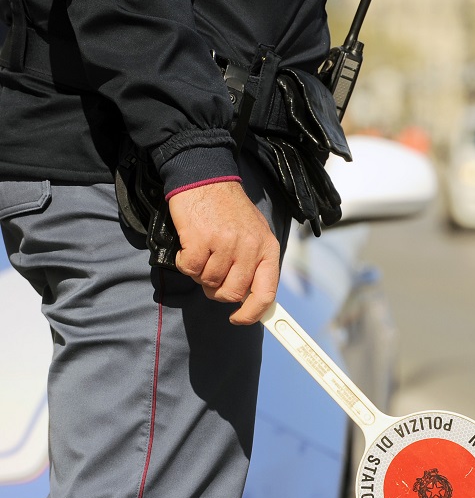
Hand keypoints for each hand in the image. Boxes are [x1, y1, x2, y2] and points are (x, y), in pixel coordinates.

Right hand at [169, 181, 279, 324]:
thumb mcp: (255, 234)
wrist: (206, 178)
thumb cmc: (229, 211)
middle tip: (211, 275)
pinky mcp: (201, 239)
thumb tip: (251, 299)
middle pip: (233, 293)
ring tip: (202, 251)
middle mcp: (250, 248)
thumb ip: (255, 264)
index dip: (252, 313)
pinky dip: (184, 263)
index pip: (266, 293)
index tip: (238, 319)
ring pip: (209, 282)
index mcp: (268, 249)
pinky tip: (189, 246)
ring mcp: (226, 244)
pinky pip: (190, 269)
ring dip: (200, 273)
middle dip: (218, 291)